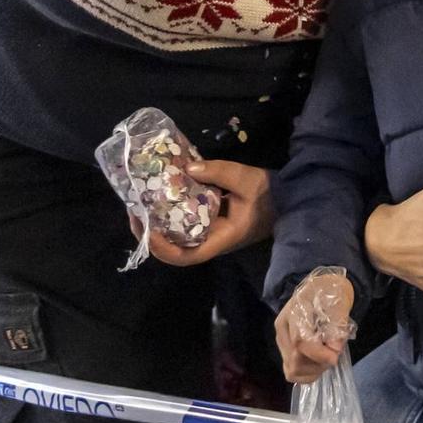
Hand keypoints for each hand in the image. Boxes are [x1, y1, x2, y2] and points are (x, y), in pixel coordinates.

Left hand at [143, 160, 273, 266]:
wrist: (287, 199)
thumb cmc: (269, 194)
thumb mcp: (247, 179)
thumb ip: (220, 172)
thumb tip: (188, 167)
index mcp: (222, 238)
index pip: (188, 256)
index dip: (164, 249)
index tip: (148, 229)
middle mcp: (212, 241)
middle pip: (174, 249)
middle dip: (150, 234)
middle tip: (134, 211)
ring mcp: (209, 233)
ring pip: (176, 237)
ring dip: (156, 225)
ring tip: (140, 204)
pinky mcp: (209, 222)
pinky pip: (184, 223)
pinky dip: (169, 213)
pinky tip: (160, 197)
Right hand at [275, 271, 354, 383]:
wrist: (321, 289)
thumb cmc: (331, 292)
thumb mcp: (339, 301)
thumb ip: (338, 324)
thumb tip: (335, 349)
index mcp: (294, 312)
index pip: (300, 340)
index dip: (319, 354)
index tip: (336, 356)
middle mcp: (282, 329)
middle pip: (295, 359)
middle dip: (319, 363)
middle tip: (335, 354)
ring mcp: (281, 341)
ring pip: (292, 369)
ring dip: (314, 370)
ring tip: (327, 356)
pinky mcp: (284, 351)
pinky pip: (291, 372)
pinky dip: (307, 374)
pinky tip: (319, 363)